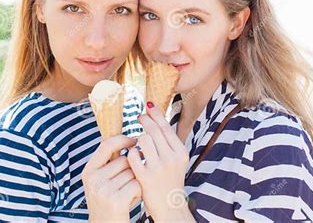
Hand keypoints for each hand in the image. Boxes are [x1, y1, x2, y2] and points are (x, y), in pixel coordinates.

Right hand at [82, 135, 141, 221]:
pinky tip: (133, 199)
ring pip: (133, 172)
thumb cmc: (108, 202)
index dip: (123, 139)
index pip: (106, 145)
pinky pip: (137, 184)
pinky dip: (139, 191)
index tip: (134, 141)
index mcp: (88, 171)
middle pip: (124, 160)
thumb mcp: (100, 181)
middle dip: (132, 169)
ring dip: (137, 181)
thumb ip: (108, 163)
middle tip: (128, 183)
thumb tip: (127, 140)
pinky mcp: (116, 200)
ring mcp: (104, 190)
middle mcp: (94, 179)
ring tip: (129, 193)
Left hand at [127, 102, 192, 221]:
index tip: (148, 106)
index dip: (156, 114)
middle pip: (153, 130)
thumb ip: (168, 142)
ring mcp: (159, 167)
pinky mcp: (146, 176)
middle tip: (139, 118)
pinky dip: (131, 154)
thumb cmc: (170, 180)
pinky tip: (132, 157)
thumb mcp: (176, 160)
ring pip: (143, 140)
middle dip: (144, 121)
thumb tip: (157, 118)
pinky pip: (133, 155)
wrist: (170, 207)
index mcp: (180, 152)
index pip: (166, 127)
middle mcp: (172, 158)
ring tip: (138, 145)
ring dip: (138, 140)